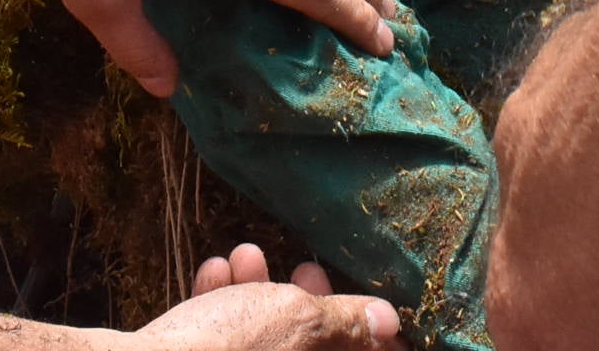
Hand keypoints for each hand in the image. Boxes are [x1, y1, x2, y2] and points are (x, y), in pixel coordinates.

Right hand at [134, 247, 399, 347]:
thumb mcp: (300, 322)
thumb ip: (344, 321)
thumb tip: (386, 321)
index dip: (372, 336)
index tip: (366, 301)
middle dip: (308, 304)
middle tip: (305, 268)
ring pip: (264, 345)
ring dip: (258, 296)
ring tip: (245, 255)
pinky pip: (223, 346)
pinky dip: (221, 311)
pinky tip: (212, 272)